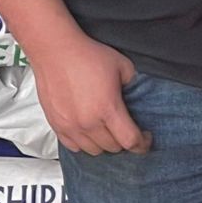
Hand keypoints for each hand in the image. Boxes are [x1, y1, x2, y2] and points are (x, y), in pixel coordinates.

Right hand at [28, 33, 151, 154]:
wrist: (56, 51)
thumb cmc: (87, 56)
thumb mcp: (123, 66)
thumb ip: (134, 85)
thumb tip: (138, 96)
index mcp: (108, 109)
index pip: (129, 140)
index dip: (142, 143)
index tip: (146, 138)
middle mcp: (88, 123)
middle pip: (112, 148)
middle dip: (124, 142)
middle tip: (127, 130)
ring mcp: (70, 126)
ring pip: (93, 150)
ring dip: (104, 144)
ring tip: (108, 131)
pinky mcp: (56, 125)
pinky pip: (73, 146)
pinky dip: (84, 143)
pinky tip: (90, 132)